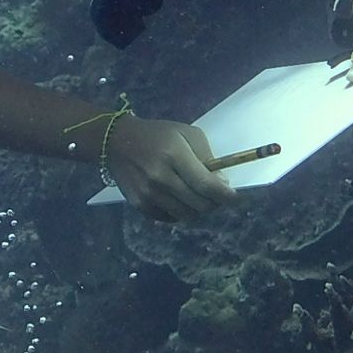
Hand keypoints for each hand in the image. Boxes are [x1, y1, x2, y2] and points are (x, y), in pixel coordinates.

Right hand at [102, 116, 238, 222]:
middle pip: (199, 204)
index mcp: (174, 156)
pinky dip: (180, 212)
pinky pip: (170, 218)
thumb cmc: (158, 134)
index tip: (235, 197)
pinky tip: (180, 199)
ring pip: (187, 216)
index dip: (226, 196)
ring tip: (199, 197)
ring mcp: (148, 194)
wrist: (116, 141)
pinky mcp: (140, 205)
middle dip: (215, 203)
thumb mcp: (187, 134)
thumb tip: (221, 183)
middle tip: (217, 195)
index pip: (207, 185)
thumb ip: (206, 156)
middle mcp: (160, 178)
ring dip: (198, 209)